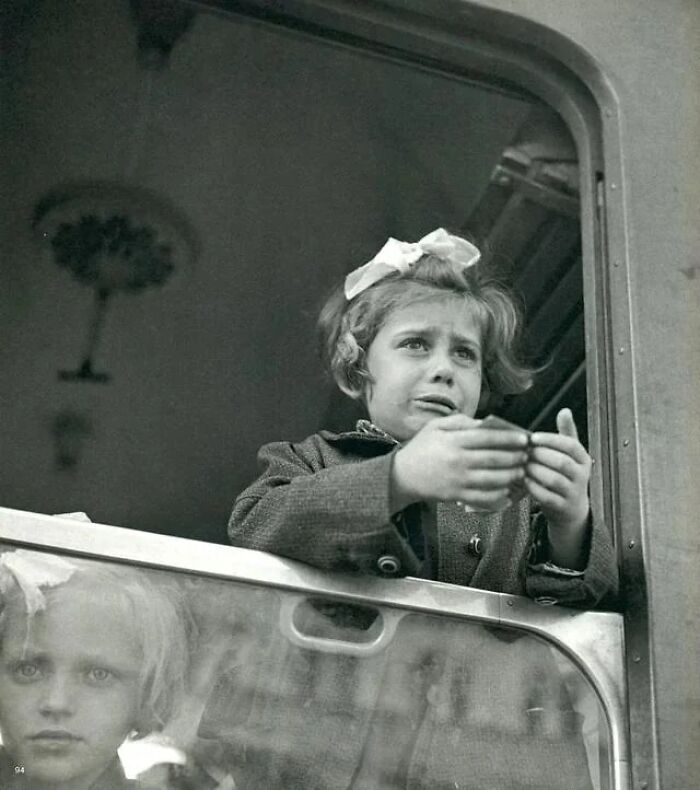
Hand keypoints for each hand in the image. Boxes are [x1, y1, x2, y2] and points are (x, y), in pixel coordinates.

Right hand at [391, 414, 528, 512]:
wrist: (402, 475)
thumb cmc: (421, 448)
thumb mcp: (436, 426)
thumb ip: (461, 422)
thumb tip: (487, 423)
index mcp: (454, 440)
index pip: (488, 438)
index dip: (509, 439)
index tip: (524, 439)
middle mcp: (459, 460)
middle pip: (495, 459)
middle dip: (516, 457)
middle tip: (527, 455)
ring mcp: (459, 480)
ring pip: (494, 479)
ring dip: (512, 476)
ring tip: (521, 471)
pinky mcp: (457, 496)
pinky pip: (484, 497)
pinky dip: (499, 496)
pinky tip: (507, 491)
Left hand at [525, 408, 591, 566]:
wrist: (570, 508)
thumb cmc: (565, 473)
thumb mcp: (569, 454)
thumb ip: (566, 432)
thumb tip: (565, 410)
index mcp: (584, 458)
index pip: (571, 445)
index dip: (550, 440)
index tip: (532, 437)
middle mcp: (582, 475)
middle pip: (561, 462)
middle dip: (540, 456)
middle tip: (523, 452)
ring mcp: (573, 492)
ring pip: (554, 480)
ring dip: (535, 471)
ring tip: (522, 465)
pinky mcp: (562, 506)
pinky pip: (547, 496)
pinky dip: (533, 487)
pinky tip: (523, 480)